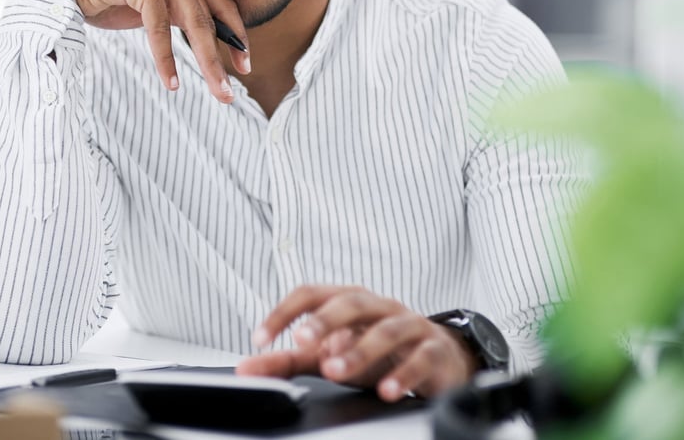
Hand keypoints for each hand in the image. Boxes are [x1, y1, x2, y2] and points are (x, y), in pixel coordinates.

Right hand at [35, 0, 250, 102]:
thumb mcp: (150, 7)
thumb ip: (176, 16)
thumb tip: (205, 42)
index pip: (221, 5)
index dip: (236, 37)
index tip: (244, 66)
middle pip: (210, 18)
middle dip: (224, 59)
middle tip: (231, 94)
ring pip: (193, 23)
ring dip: (206, 63)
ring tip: (217, 93)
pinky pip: (159, 27)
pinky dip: (166, 58)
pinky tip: (172, 83)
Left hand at [236, 285, 477, 400]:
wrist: (437, 359)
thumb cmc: (377, 352)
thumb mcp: (329, 353)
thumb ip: (287, 359)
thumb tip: (246, 368)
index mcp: (348, 300)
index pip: (311, 293)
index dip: (284, 311)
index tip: (260, 337)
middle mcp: (379, 306)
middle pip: (350, 302)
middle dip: (325, 320)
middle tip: (302, 341)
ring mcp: (410, 324)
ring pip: (386, 330)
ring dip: (359, 351)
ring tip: (336, 371)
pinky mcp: (435, 350)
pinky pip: (421, 358)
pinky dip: (404, 375)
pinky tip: (387, 391)